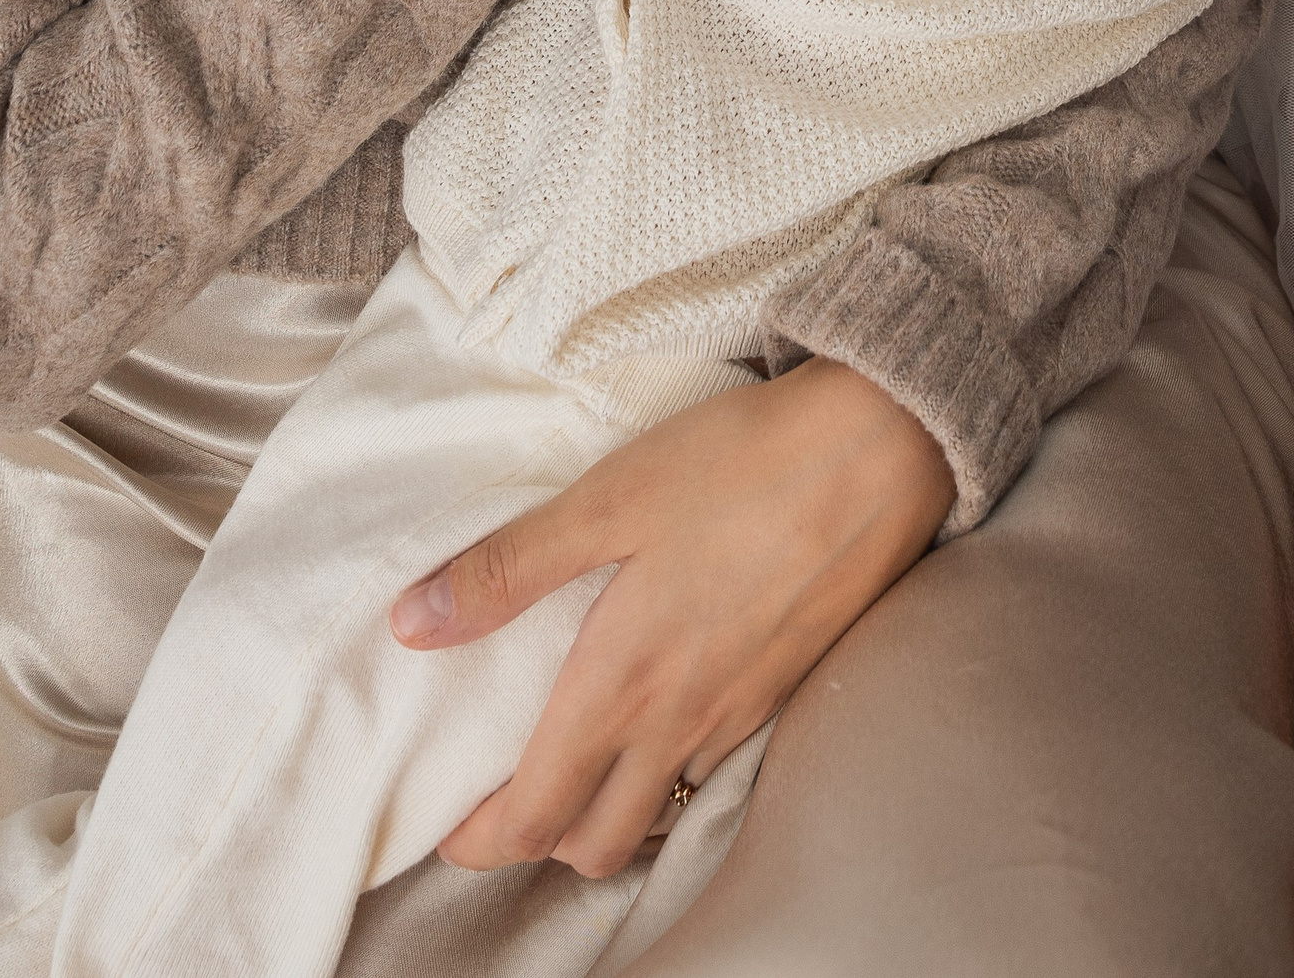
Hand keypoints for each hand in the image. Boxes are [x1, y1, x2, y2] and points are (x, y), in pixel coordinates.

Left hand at [389, 359, 953, 879]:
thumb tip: (412, 623)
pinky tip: (665, 704)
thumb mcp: (609, 499)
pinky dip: (673, 767)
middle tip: (506, 799)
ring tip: (581, 757)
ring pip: (660, 811)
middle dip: (539, 845)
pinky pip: (713, 765)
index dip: (476, 840)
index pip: (533, 819)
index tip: (443, 824)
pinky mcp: (786, 687)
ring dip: (611, 810)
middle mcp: (679, 722)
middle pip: (596, 846)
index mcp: (622, 686)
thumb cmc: (741, 464)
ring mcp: (740, 712)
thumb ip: (508, 568)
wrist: (881, 447)